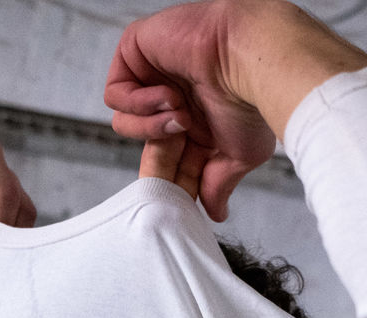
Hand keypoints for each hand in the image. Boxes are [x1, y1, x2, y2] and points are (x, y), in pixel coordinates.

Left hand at [105, 1, 366, 221]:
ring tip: (182, 116)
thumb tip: (216, 215)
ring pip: (125, 123)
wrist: (249, 59)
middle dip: (161, 160)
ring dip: (153, 127)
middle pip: (146, 147)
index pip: (171, 164)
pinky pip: (115, 94)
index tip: (181, 201)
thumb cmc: (251, 100)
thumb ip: (218, 183)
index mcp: (198, 128)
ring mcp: (153, 78)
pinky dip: (139, 103)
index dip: (173, 183)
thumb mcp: (239, 156)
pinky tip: (169, 96)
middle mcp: (174, 104)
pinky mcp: (134, 54)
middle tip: (179, 154)